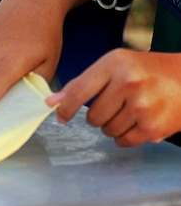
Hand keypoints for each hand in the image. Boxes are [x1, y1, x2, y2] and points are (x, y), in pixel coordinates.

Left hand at [46, 49, 180, 145]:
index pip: (79, 91)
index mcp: (115, 64)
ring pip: (107, 131)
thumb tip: (52, 102)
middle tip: (114, 105)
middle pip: (92, 117)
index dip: (66, 108)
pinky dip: (125, 136)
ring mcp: (143, 106)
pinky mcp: (154, 127)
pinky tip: (138, 121)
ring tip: (129, 111)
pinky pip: (123, 141)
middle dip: (98, 116)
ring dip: (113, 126)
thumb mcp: (115, 65)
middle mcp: (129, 83)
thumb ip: (82, 82)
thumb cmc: (146, 71)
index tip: (61, 116)